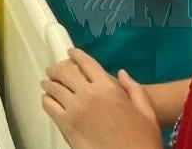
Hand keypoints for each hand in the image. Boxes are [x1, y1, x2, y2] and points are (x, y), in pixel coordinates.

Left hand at [41, 49, 161, 148]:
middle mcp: (89, 94)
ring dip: (49, 83)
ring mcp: (75, 109)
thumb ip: (134, 89)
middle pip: (65, 72)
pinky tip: (47, 99)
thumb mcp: (145, 111)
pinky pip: (49, 106)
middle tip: (53, 70)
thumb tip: (121, 73)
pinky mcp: (66, 124)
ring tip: (47, 83)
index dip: (76, 55)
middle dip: (57, 69)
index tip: (70, 53)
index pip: (86, 63)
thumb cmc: (142, 138)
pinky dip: (46, 99)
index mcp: (108, 88)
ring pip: (54, 87)